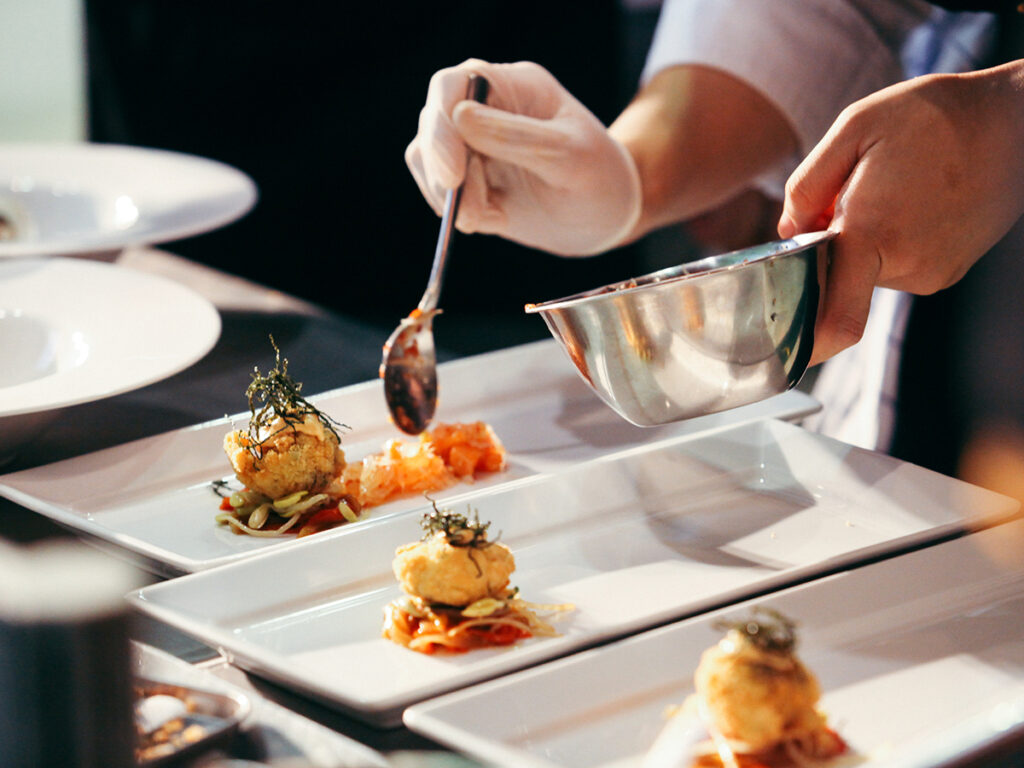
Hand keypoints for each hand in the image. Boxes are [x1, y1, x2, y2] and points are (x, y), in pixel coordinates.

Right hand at [405, 58, 641, 255]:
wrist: (606, 218)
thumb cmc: (600, 178)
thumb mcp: (569, 158)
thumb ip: (517, 137)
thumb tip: (459, 117)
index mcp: (513, 86)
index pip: (453, 85)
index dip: (441, 124)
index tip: (452, 172)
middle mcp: (486, 108)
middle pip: (433, 123)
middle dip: (444, 170)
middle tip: (471, 213)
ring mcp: (472, 144)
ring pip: (427, 159)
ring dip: (448, 196)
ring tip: (485, 218)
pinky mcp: (467, 179)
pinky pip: (438, 191)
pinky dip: (457, 212)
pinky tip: (493, 219)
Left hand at [779, 60, 1023, 364]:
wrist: (1012, 121)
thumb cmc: (929, 116)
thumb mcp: (853, 128)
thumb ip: (806, 186)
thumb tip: (788, 233)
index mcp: (872, 232)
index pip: (835, 319)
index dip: (806, 341)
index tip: (785, 347)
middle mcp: (906, 265)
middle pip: (839, 280)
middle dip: (831, 249)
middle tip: (851, 198)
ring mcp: (932, 274)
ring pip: (867, 273)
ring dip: (864, 242)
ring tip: (893, 192)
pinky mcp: (947, 272)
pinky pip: (896, 268)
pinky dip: (890, 244)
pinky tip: (912, 203)